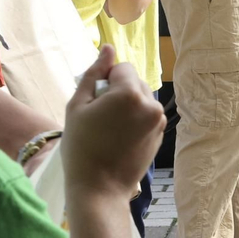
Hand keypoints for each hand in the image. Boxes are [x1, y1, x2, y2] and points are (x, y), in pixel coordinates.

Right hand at [58, 46, 164, 199]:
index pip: (122, 67)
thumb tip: (107, 48)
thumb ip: (93, 73)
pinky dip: (135, 120)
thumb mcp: (77, 106)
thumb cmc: (81, 147)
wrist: (99, 189)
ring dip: (128, 105)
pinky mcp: (161, 134)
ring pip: (141, 98)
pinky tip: (119, 138)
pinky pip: (147, 115)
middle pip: (134, 82)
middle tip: (99, 117)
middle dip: (118, 91)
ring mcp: (159, 120)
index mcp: (130, 93)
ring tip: (109, 128)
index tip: (94, 102)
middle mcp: (151, 103)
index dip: (105, 80)